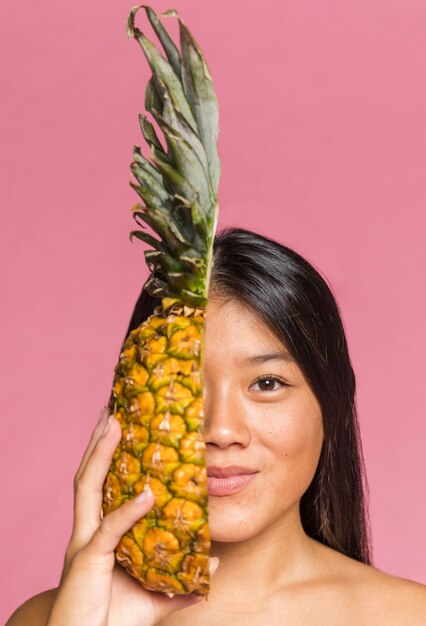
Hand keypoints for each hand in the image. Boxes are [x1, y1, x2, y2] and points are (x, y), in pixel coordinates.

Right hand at [47, 408, 217, 625]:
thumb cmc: (115, 619)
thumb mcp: (155, 595)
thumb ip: (182, 578)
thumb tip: (212, 561)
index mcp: (100, 531)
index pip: (104, 484)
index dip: (108, 455)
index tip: (121, 426)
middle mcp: (88, 530)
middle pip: (90, 474)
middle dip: (99, 441)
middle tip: (112, 410)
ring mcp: (85, 542)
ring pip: (89, 487)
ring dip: (100, 454)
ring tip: (113, 424)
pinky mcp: (87, 562)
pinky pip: (110, 530)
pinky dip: (128, 511)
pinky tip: (147, 495)